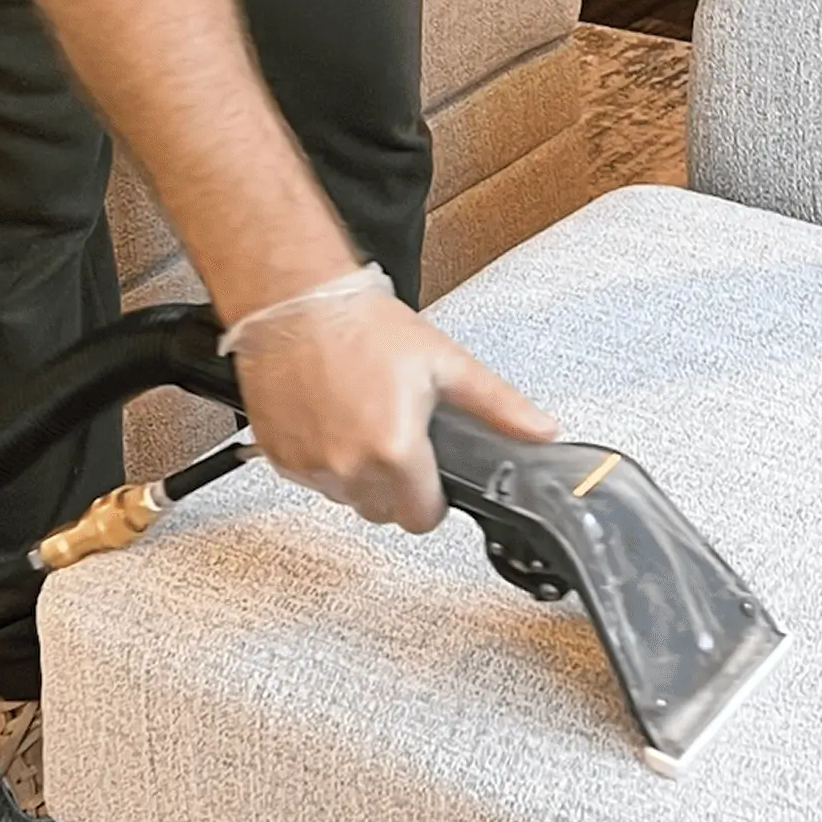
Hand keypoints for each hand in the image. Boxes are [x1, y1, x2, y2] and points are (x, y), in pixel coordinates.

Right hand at [231, 291, 558, 532]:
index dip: (433, 499)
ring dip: (358, 473)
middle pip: (384, 512)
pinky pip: (311, 477)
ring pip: (346, 496)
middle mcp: (350, 466)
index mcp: (396, 451)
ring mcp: (310, 464)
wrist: (297, 300)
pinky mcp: (279, 456)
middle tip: (397, 436)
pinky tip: (331, 418)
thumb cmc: (363, 325)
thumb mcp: (445, 363)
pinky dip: (323, 458)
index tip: (429, 478)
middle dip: (396, 485)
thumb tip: (541, 430)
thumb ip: (499, 406)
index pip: (423, 520)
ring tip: (362, 419)